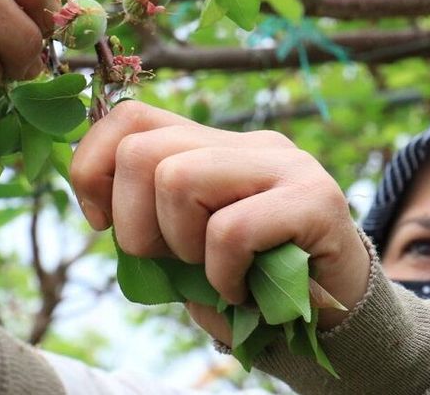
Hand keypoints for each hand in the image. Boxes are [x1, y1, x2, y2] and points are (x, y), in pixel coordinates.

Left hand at [70, 101, 370, 341]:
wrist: (337, 312)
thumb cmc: (252, 280)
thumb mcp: (186, 246)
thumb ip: (150, 216)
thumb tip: (98, 205)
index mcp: (213, 144)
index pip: (131, 118)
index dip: (92, 168)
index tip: (101, 223)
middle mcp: (249, 142)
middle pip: (142, 151)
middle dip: (135, 225)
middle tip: (173, 261)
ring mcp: (285, 165)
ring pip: (178, 179)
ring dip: (182, 247)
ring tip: (215, 272)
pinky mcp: (315, 200)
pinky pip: (231, 230)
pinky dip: (222, 275)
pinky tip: (241, 290)